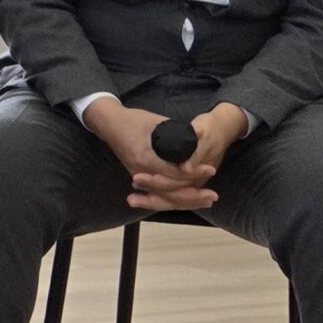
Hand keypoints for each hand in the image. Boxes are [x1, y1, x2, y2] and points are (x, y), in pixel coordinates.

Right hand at [83, 98, 234, 209]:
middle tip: (213, 195)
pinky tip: (189, 200)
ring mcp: (138, 176)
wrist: (109, 124)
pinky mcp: (139, 178)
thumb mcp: (157, 123)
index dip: (194, 172)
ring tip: (205, 201)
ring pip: (164, 197)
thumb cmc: (134, 120)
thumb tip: (200, 137)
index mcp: (146, 156)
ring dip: (186, 201)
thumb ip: (178, 134)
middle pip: (170, 191)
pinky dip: (174, 200)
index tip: (210, 169)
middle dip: (193, 196)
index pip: (174, 172)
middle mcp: (141, 171)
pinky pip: (158, 194)